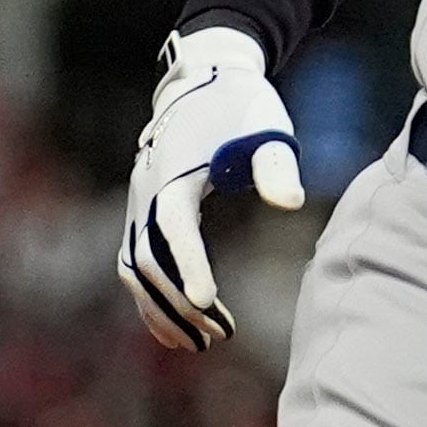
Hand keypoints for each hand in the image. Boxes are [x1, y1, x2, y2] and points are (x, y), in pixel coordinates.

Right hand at [116, 25, 304, 351]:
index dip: (190, 266)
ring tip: (200, 344)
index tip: (208, 303)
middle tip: (217, 338)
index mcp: (174, 172)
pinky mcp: (142, 213)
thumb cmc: (244, 108)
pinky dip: (151, 300)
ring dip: (162, 310)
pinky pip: (135, 265)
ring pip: (135, 270)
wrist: (205, 81)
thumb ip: (277, 167)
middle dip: (179, 304)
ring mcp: (138, 203)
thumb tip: (291, 204)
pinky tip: (177, 332)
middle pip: (148, 260)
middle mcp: (145, 190)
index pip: (175, 227)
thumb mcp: (269, 130)